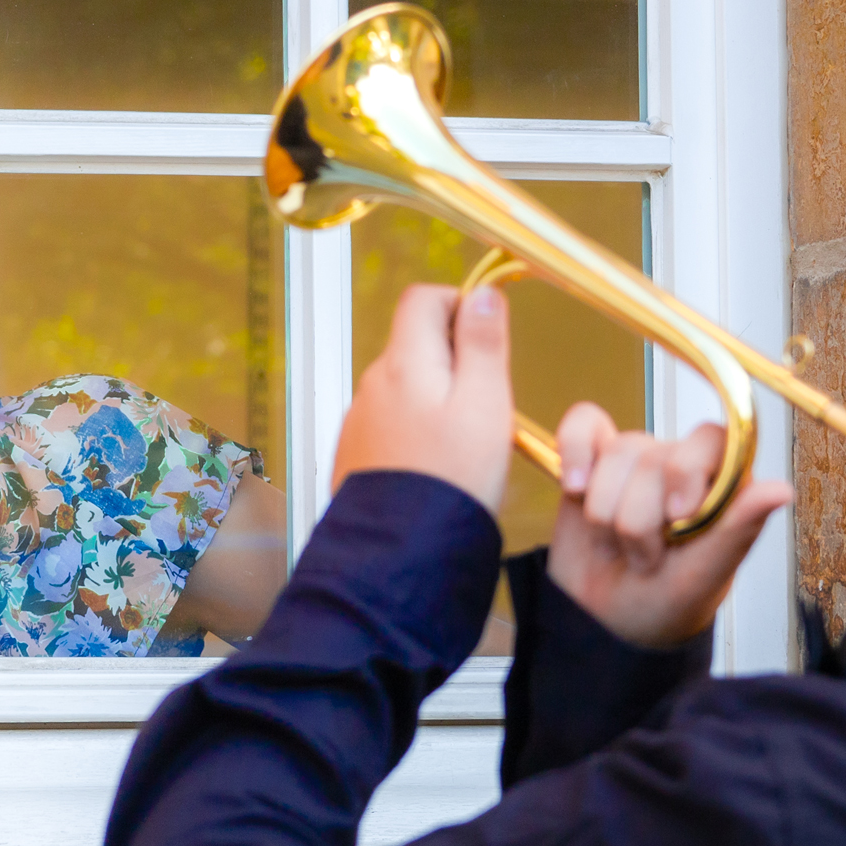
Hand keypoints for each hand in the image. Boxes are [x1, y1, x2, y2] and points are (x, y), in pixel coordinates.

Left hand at [331, 282, 512, 510]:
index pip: (423, 298)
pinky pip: (393, 421)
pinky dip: (418, 428)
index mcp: (404, 363)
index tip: (487, 334)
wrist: (403, 550)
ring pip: (406, 384)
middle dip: (454, 357)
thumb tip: (483, 294)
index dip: (459, 304)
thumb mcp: (485, 403)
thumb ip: (483, 342)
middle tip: (486, 398)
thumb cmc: (450, 482)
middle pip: (414, 341)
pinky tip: (438, 462)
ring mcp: (361, 418)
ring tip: (465, 439)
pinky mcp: (359, 451)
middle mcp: (373, 384)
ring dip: (437, 395)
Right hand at [546, 408, 791, 649]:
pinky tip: (575, 488)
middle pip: (650, 454)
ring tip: (619, 547)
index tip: (678, 517)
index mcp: (721, 485)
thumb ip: (739, 529)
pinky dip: (573, 454)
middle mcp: (679, 464)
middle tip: (647, 557)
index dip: (687, 471)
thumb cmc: (664, 605)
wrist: (605, 625)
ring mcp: (634, 462)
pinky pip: (580, 425)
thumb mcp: (704, 577)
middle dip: (638, 518)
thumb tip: (782, 489)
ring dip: (605, 514)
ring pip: (614, 454)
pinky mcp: (589, 461)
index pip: (711, 439)